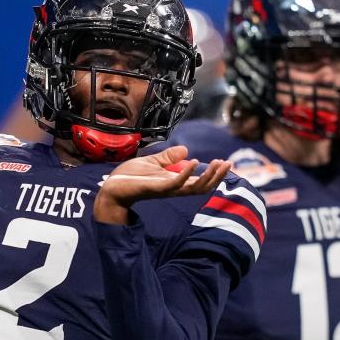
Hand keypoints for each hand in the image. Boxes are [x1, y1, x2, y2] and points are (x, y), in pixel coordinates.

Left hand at [94, 145, 231, 223]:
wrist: (112, 187)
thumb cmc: (130, 178)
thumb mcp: (152, 162)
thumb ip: (168, 157)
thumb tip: (186, 150)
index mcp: (174, 182)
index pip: (199, 181)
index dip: (214, 174)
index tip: (225, 162)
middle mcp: (173, 188)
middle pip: (202, 187)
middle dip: (217, 176)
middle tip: (228, 163)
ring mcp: (166, 189)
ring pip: (194, 188)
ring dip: (208, 176)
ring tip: (217, 163)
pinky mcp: (157, 188)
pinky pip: (176, 183)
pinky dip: (187, 173)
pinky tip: (195, 161)